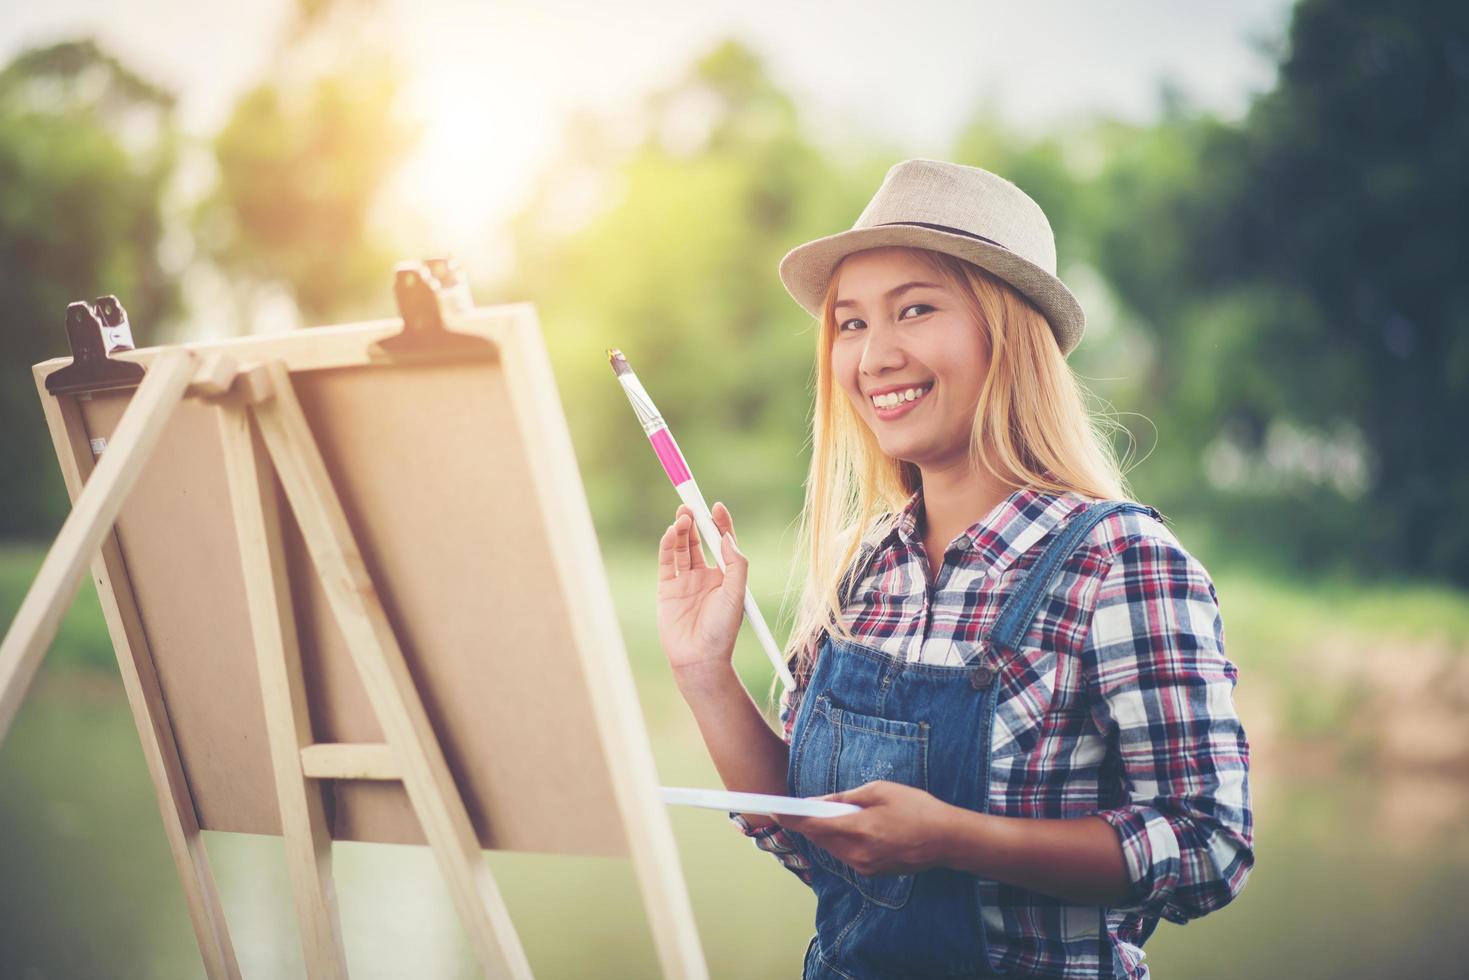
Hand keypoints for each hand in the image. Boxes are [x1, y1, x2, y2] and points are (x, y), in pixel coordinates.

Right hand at [656, 501, 747, 683]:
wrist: (699, 658)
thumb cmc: (722, 630)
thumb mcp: (737, 595)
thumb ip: (735, 564)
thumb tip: (726, 537)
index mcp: (725, 576)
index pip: (722, 542)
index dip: (720, 523)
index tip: (717, 507)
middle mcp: (705, 575)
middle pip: (699, 540)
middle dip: (696, 521)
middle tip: (692, 505)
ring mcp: (684, 580)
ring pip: (682, 546)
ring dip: (682, 529)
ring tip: (683, 516)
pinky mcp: (667, 587)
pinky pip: (667, 560)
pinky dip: (667, 544)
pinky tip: (671, 532)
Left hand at [776, 781, 958, 875]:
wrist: (946, 840)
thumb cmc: (917, 808)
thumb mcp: (880, 791)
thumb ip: (846, 797)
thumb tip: (822, 801)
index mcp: (859, 829)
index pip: (814, 824)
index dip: (791, 817)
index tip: (774, 810)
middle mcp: (857, 853)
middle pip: (819, 838)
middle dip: (808, 822)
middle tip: (801, 806)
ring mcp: (864, 867)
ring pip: (831, 848)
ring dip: (825, 832)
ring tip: (833, 813)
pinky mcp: (871, 873)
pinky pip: (845, 855)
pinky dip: (841, 841)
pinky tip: (851, 827)